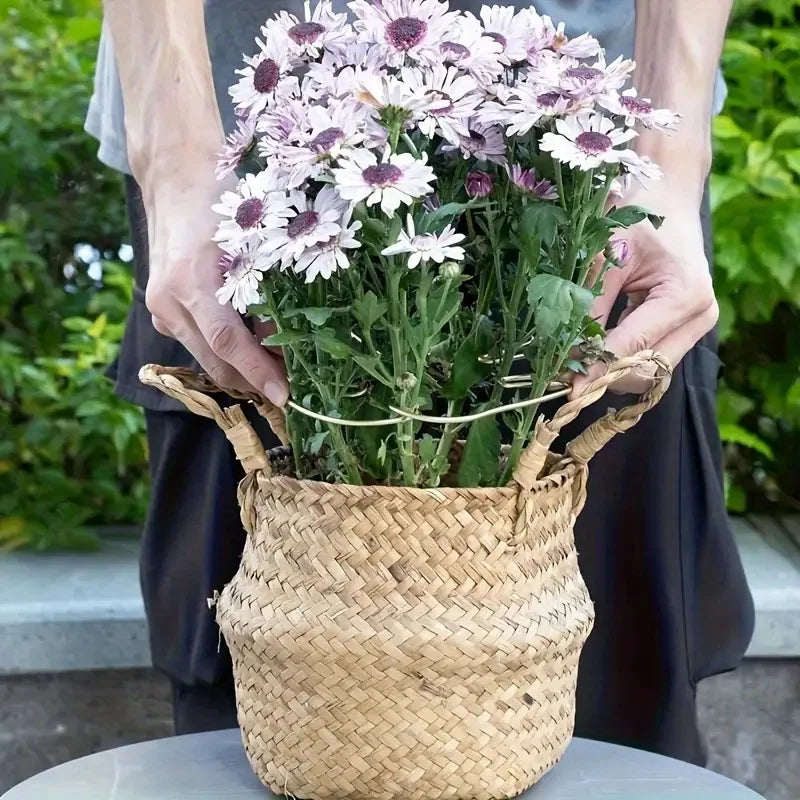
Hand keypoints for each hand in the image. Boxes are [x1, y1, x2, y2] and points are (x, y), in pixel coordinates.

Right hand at [143, 170, 287, 405]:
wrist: (174, 180)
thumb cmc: (221, 202)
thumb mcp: (251, 242)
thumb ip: (265, 292)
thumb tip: (286, 340)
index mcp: (191, 281)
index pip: (229, 343)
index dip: (258, 373)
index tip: (285, 396)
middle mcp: (169, 302)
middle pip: (215, 361)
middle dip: (254, 380)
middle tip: (292, 386)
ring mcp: (160, 309)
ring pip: (207, 357)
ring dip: (241, 368)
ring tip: (279, 367)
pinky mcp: (162, 312)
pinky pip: (198, 343)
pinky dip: (226, 351)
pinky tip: (254, 345)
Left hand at [575, 179, 717, 394]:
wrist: (665, 195)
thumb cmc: (637, 213)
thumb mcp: (606, 255)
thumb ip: (591, 306)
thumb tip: (570, 354)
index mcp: (685, 294)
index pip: (635, 347)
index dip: (599, 368)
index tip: (567, 386)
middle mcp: (700, 316)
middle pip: (649, 371)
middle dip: (607, 376)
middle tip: (565, 375)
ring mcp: (696, 326)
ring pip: (651, 372)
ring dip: (613, 372)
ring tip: (577, 362)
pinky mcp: (684, 329)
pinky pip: (651, 359)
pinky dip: (622, 360)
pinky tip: (595, 350)